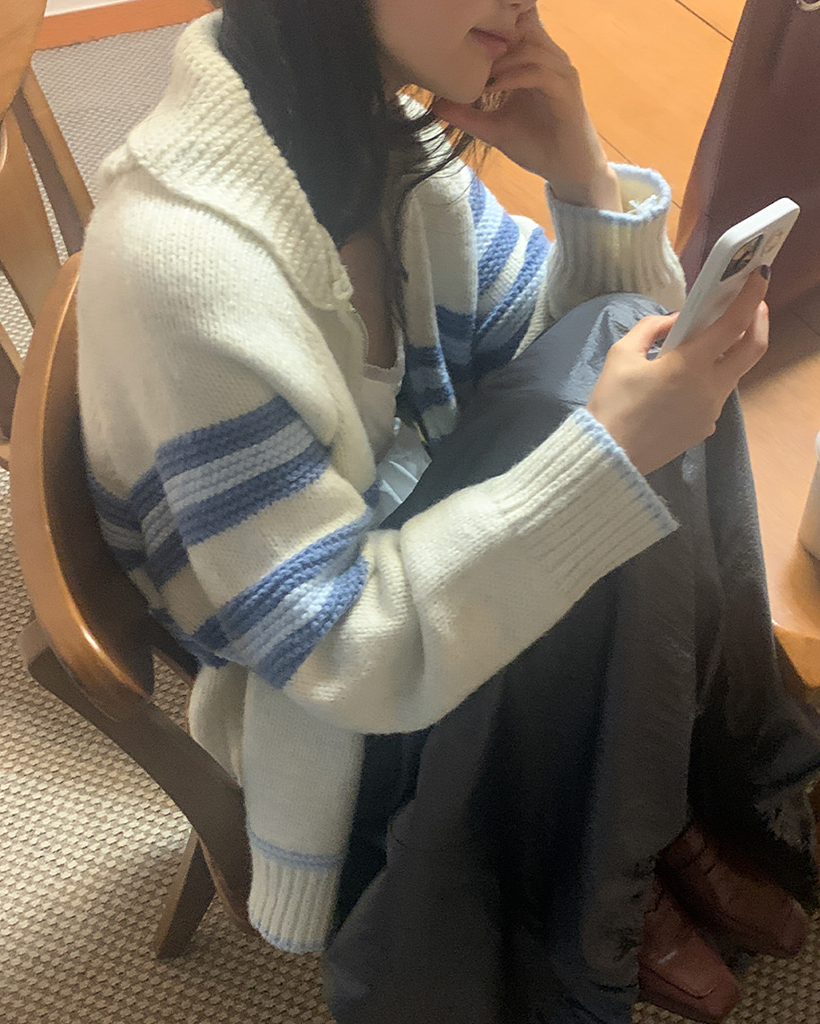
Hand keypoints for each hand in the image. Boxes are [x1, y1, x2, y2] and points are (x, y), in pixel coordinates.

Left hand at [432, 9, 619, 210]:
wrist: (565, 171)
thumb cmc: (535, 145)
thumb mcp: (493, 128)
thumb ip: (467, 115)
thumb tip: (435, 106)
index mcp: (533, 62)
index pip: (515, 26)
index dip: (491, 24)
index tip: (460, 36)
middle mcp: (550, 59)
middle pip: (523, 26)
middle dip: (492, 34)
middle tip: (462, 50)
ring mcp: (561, 73)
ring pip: (529, 47)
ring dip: (499, 59)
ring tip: (474, 75)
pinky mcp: (567, 92)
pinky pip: (539, 73)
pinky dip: (513, 77)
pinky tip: (491, 87)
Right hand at [586, 269, 769, 475]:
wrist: (609, 455)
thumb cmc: (611, 403)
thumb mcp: (621, 354)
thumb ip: (650, 328)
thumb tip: (674, 322)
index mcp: (689, 366)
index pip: (733, 324)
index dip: (750, 295)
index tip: (759, 275)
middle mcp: (710, 388)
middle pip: (754, 348)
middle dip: (758, 319)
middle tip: (750, 303)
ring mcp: (711, 410)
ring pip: (735, 372)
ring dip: (732, 351)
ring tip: (713, 340)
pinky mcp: (705, 427)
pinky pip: (716, 395)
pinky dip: (710, 377)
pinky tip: (686, 380)